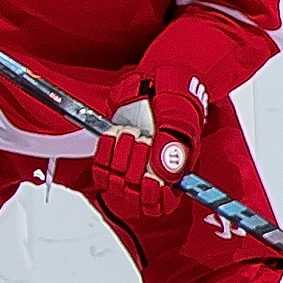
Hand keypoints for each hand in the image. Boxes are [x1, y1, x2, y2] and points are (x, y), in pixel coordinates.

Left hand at [89, 74, 209, 221]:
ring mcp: (132, 166)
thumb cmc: (176, 98)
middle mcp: (155, 174)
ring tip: (129, 134)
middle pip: (138, 195)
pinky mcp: (112, 157)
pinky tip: (112, 136)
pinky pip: (101, 172)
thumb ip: (174, 144)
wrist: (159, 80)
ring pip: (118, 186)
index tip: (153, 181)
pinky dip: (103, 154)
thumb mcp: (181, 117)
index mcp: (178, 172)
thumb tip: (166, 173)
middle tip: (143, 140)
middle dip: (138, 166)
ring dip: (121, 159)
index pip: (164, 202)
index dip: (156, 197)